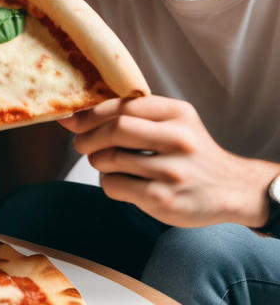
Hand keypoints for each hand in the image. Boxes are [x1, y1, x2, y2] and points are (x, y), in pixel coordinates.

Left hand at [60, 96, 275, 227]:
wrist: (232, 189)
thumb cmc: (189, 152)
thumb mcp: (173, 122)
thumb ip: (132, 114)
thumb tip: (73, 118)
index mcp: (178, 113)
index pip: (123, 105)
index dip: (90, 113)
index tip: (73, 121)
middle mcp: (178, 139)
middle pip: (114, 130)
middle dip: (87, 137)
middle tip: (82, 144)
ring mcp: (171, 171)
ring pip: (108, 160)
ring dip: (97, 162)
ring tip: (108, 164)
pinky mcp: (162, 199)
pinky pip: (113, 186)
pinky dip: (108, 183)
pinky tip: (124, 182)